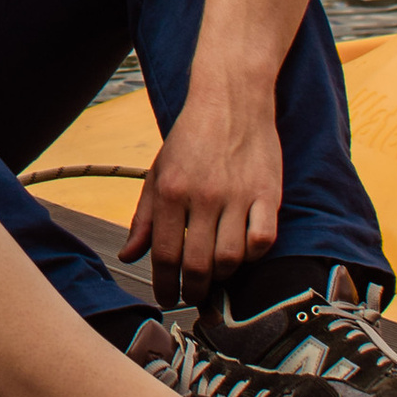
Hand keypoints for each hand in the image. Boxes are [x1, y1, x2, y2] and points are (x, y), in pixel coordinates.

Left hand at [118, 74, 283, 305]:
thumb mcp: (158, 172)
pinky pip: (263, 240)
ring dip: (222, 277)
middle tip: (193, 297)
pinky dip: (253, 255)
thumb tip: (128, 255)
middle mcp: (203, 195)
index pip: (165, 255)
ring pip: (231, 258)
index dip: (165, 285)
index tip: (167, 298)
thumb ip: (144, 217)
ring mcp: (238, 195)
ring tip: (216, 277)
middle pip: (198, 264)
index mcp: (171, 190)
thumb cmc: (191, 137)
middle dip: (193, 290)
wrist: (231, 98)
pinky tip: (244, 253)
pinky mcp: (268, 193)